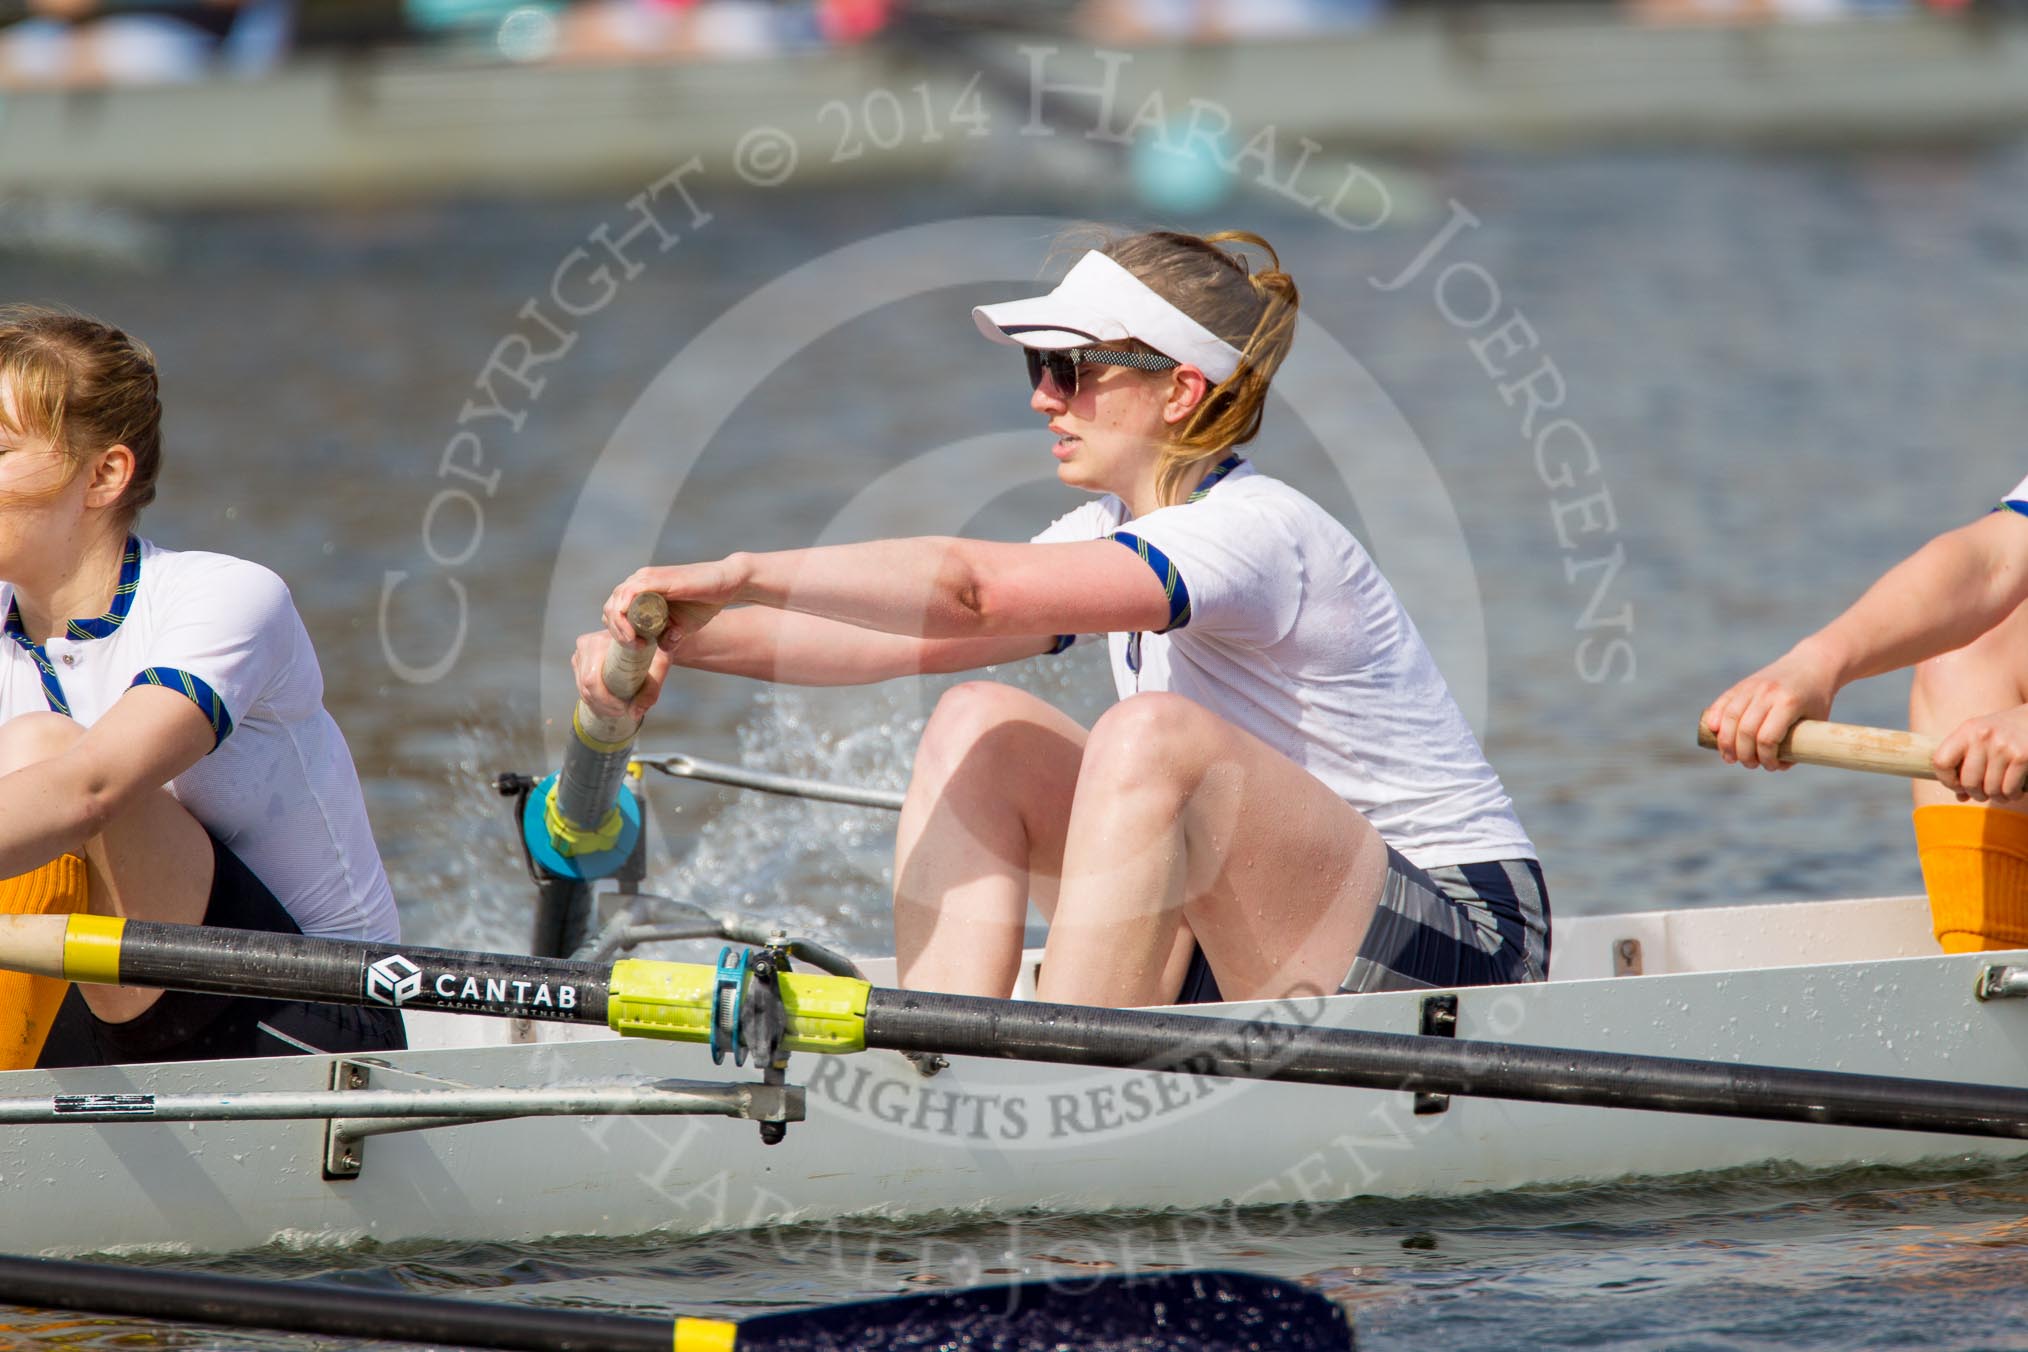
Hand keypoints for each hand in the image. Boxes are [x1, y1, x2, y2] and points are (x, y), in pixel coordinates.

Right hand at [572, 630, 671, 721]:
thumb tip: (635, 713)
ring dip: (600, 704)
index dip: (606, 698)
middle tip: (623, 710)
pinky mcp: (579, 661)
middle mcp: (587, 645)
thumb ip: (650, 690)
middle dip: (604, 704)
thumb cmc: (654, 647)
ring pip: (583, 689)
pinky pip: (582, 687)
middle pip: (586, 687)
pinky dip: (595, 699)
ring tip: (619, 707)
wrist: (648, 635)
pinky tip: (610, 702)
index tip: (624, 706)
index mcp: (602, 640)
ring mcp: (580, 653)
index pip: (593, 679)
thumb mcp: (660, 665)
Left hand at [602, 560, 745, 652]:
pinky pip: (628, 595)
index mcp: (641, 590)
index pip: (614, 610)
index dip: (618, 631)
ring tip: (635, 644)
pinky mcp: (654, 578)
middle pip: (610, 607)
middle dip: (616, 632)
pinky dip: (625, 616)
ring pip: (615, 602)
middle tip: (634, 648)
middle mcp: (639, 581)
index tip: (636, 648)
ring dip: (619, 627)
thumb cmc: (704, 603)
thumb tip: (661, 648)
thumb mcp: (682, 626)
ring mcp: (645, 578)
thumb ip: (669, 636)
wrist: (727, 584)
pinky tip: (635, 634)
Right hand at [1701, 645, 1840, 770]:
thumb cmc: (1817, 698)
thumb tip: (1777, 765)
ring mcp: (1753, 686)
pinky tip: (1713, 731)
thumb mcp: (1817, 721)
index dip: (1765, 757)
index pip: (1767, 738)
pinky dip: (1714, 717)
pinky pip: (1723, 702)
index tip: (1770, 766)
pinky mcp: (1743, 684)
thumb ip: (1798, 744)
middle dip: (1743, 754)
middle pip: (1745, 730)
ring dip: (1725, 742)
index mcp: (1789, 703)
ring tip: (1728, 757)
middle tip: (1748, 764)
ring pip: (1730, 717)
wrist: (1812, 663)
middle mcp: (1767, 693)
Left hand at [1935, 705, 2027, 802]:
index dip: (1947, 780)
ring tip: (2001, 793)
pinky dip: (2012, 795)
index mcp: (1967, 730)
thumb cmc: (2006, 732)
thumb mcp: (1982, 738)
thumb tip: (1960, 797)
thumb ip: (1967, 763)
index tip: (1958, 785)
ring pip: (1991, 789)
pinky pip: (2009, 789)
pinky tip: (2015, 790)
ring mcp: (2003, 747)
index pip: (1941, 762)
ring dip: (1997, 797)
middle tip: (1983, 794)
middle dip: (1976, 794)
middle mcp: (1983, 737)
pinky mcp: (2022, 756)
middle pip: (1968, 782)